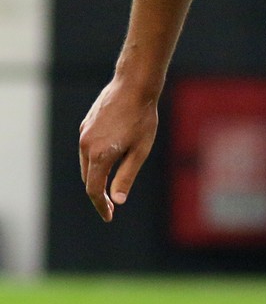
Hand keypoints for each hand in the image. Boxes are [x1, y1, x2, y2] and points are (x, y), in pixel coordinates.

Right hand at [79, 79, 158, 221]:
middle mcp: (86, 146)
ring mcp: (84, 134)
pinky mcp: (86, 125)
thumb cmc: (142, 119)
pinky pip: (87, 150)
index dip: (101, 206)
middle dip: (98, 194)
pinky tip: (107, 162)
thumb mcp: (139, 152)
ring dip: (96, 177)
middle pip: (88, 179)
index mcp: (99, 155)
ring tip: (109, 188)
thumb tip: (117, 200)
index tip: (109, 216)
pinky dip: (94, 162)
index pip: (94, 190)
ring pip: (86, 164)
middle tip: (111, 206)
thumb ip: (126, 177)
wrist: (133, 86)